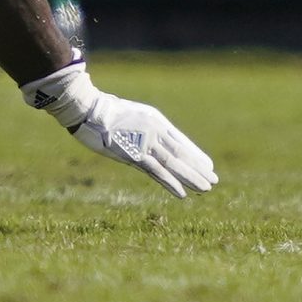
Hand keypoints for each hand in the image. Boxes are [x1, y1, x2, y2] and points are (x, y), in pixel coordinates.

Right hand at [20, 62, 216, 197]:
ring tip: (206, 188)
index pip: (181, 142)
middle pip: (182, 153)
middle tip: (213, 181)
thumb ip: (143, 129)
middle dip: (199, 168)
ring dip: (191, 177)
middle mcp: (156, 131)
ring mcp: (146, 142)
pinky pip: (156, 171)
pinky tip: (183, 193)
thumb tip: (149, 140)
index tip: (208, 166)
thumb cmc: (104, 111)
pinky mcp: (134, 154)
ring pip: (174, 163)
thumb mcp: (130, 116)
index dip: (195, 155)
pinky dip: (171, 182)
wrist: (88, 108)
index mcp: (156, 121)